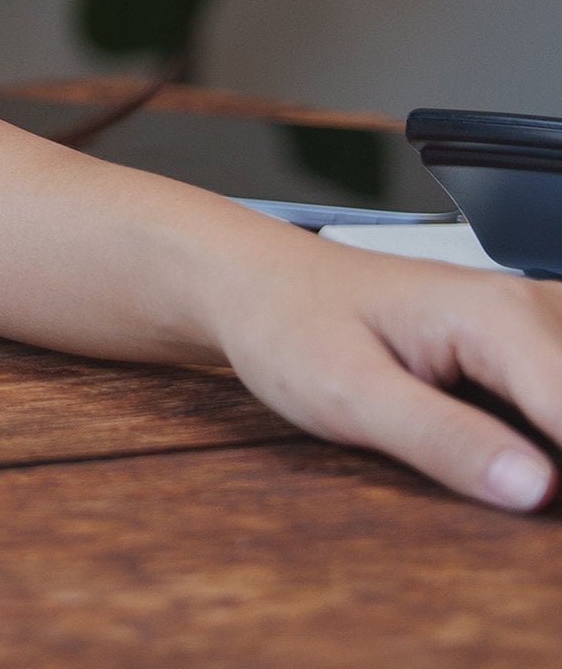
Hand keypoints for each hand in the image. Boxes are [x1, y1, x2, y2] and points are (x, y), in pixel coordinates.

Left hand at [211, 239, 561, 510]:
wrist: (258, 284)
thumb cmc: (289, 324)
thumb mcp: (344, 394)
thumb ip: (441, 440)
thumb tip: (534, 490)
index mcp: (498, 320)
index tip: (539, 507)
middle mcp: (534, 309)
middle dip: (556, 466)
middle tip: (486, 480)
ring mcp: (539, 321)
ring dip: (551, 448)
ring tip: (466, 453)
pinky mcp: (533, 343)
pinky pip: (561, 393)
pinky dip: (546, 431)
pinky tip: (511, 457)